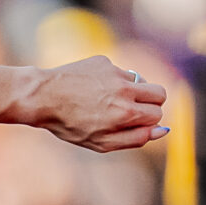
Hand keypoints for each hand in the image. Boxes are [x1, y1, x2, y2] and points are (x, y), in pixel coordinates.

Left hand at [24, 57, 169, 152]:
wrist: (43, 97)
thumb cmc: (70, 125)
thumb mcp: (102, 143)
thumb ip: (135, 138)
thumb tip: (163, 131)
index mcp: (125, 113)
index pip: (158, 115)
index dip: (148, 122)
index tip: (133, 124)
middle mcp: (124, 90)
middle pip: (160, 93)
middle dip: (152, 103)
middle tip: (132, 111)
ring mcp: (115, 73)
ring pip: (141, 81)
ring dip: (131, 92)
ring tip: (106, 101)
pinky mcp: (104, 61)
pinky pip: (120, 72)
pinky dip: (112, 81)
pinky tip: (92, 89)